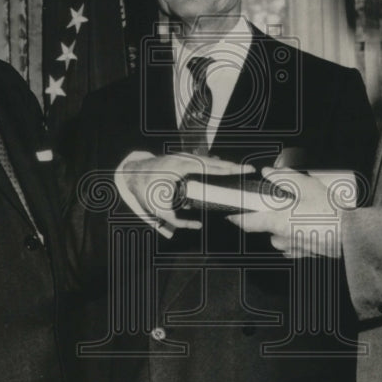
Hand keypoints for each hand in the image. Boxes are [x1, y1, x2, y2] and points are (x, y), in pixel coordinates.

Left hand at [122, 153, 251, 230]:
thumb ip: (179, 221)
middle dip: (232, 165)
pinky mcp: (181, 158)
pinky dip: (213, 164)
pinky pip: (201, 160)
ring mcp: (183, 156)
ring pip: (208, 159)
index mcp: (182, 168)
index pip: (211, 167)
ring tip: (239, 170)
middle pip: (214, 161)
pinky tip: (220, 168)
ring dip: (223, 164)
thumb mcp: (159, 210)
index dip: (229, 169)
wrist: (132, 174)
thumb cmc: (145, 191)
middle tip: (249, 169)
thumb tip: (198, 225)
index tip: (243, 170)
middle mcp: (184, 159)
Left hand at [227, 167, 349, 257]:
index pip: (246, 222)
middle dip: (273, 216)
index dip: (236, 217)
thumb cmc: (331, 212)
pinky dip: (298, 234)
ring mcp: (293, 248)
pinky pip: (294, 243)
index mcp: (277, 222)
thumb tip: (269, 172)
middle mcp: (282, 238)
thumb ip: (284, 177)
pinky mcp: (305, 254)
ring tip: (303, 213)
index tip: (230, 212)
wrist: (352, 235)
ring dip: (286, 226)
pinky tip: (311, 224)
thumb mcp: (307, 186)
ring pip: (281, 236)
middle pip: (266, 228)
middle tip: (287, 204)